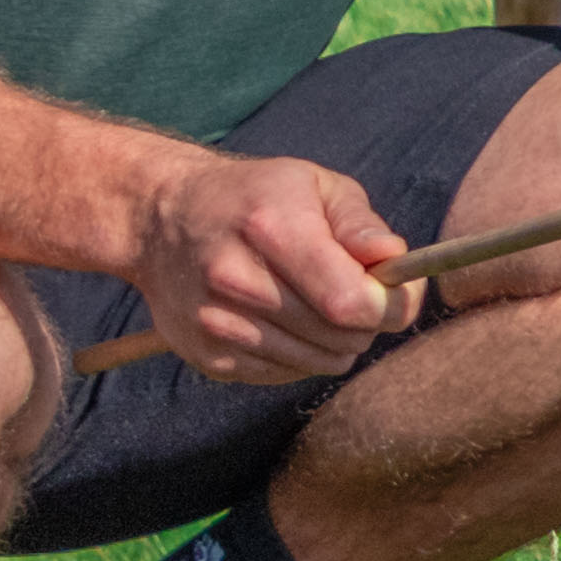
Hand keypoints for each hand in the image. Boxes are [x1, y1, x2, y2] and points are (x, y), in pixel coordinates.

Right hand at [125, 151, 415, 386]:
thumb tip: (395, 258)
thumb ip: (360, 224)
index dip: (392, 305)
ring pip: (319, 363)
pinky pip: (286, 374)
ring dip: (337, 340)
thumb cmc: (255, 197)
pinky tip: (286, 317)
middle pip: (341, 337)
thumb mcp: (313, 186)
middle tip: (359, 290)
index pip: (351, 302)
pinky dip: (302, 353)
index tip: (401, 289)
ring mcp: (218, 325)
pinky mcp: (208, 357)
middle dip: (369, 320)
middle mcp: (238, 283)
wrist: (159, 220)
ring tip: (320, 301)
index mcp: (273, 231)